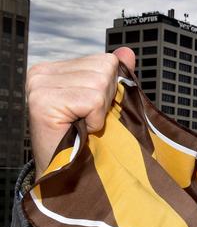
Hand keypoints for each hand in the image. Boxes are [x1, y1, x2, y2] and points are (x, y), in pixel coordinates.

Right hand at [26, 47, 135, 178]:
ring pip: (99, 83)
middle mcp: (42, 72)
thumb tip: (127, 52)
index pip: (104, 61)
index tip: (93, 110)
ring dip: (100, 111)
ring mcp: (39, 85)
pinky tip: (80, 129)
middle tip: (88, 119)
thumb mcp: (103, 103)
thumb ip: (114, 76)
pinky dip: (94, 119)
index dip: (110, 90)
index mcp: (55, 69)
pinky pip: (91, 100)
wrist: (66, 174)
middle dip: (106, 99)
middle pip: (104, 69)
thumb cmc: (85, 140)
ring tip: (83, 125)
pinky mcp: (43, 101)